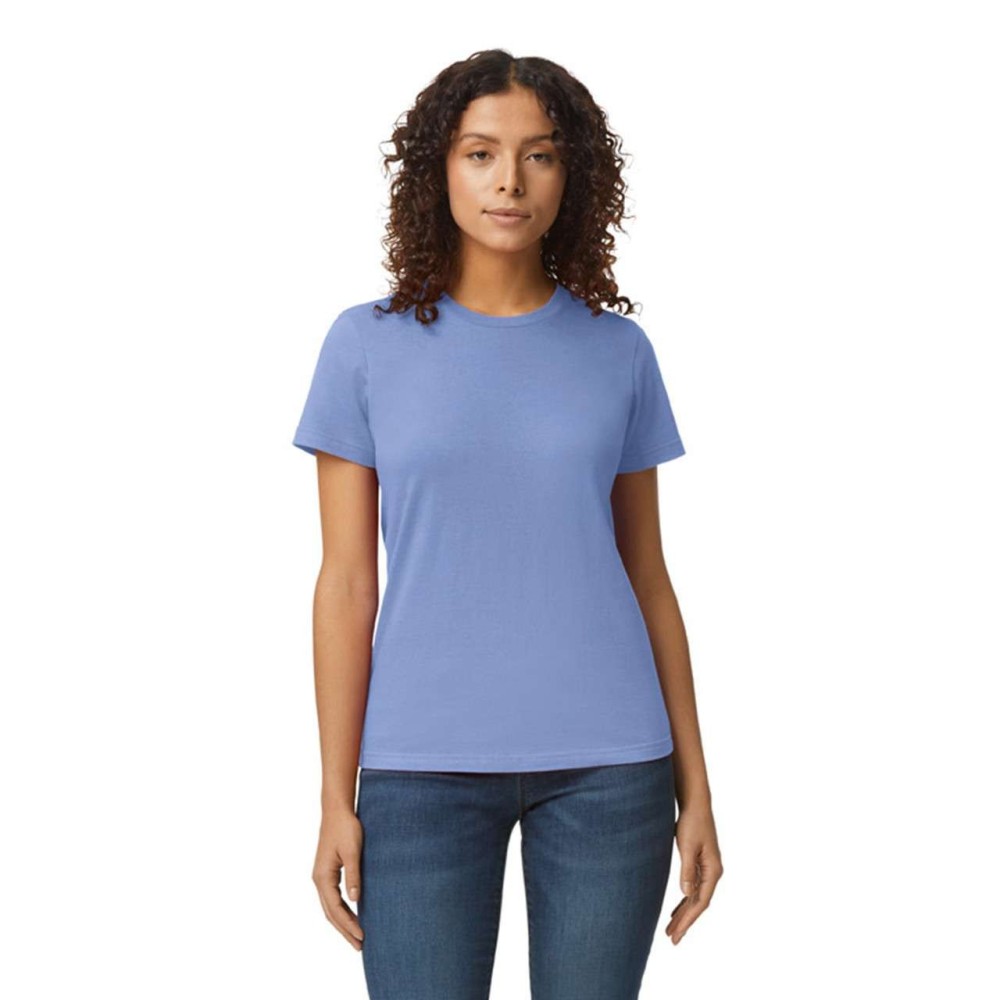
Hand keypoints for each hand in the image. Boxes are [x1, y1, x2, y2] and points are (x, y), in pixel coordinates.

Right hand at [312, 807, 365, 951]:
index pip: (335, 909)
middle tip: (360, 946)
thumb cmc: (346, 827)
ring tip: (357, 937)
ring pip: (330, 907)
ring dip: (343, 923)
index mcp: (323, 877)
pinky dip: (341, 911)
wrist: (337, 810)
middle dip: (344, 930)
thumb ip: (354, 875)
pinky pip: (332, 898)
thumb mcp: (352, 851)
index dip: (348, 924)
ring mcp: (321, 877)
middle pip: (330, 913)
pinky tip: (352, 915)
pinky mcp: (327, 872)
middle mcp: (319, 880)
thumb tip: (356, 900)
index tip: (362, 936)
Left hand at [665, 803, 722, 943]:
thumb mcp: (687, 846)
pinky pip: (693, 888)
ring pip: (695, 897)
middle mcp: (713, 872)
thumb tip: (687, 894)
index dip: (688, 920)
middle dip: (685, 922)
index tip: (676, 934)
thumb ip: (687, 870)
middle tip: (672, 939)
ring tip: (671, 929)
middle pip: (698, 903)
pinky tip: (677, 908)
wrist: (696, 804)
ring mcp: (707, 869)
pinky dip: (684, 900)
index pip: (700, 902)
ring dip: (683, 913)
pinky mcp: (699, 863)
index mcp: (713, 871)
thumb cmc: (692, 823)